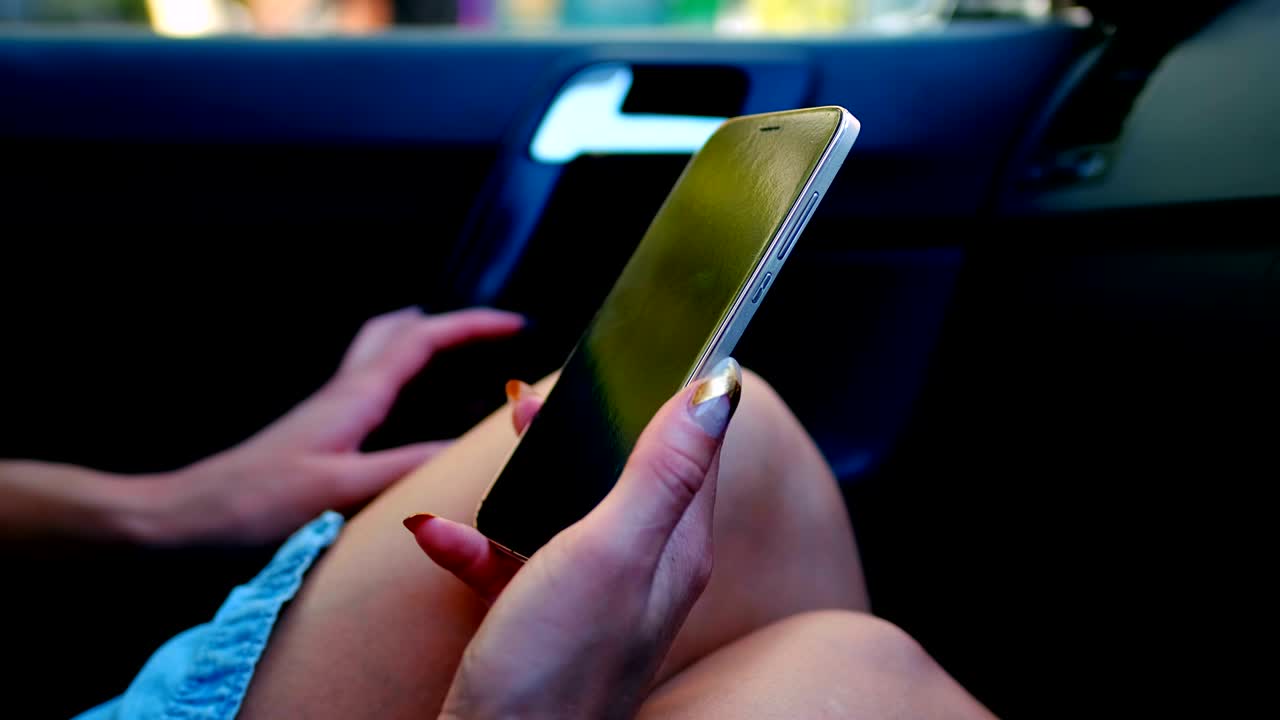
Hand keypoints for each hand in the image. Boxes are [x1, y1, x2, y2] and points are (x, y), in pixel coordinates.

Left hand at [143, 306, 523, 544]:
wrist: (190, 518)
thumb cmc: (256, 504)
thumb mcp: (340, 490)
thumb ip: (404, 467)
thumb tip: (464, 449)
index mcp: (355, 397)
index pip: (423, 340)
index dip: (472, 325)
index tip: (517, 323)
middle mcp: (344, 393)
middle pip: (400, 331)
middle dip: (449, 322)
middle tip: (491, 332)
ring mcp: (330, 409)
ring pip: (381, 350)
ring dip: (422, 339)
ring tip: (459, 350)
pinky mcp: (321, 430)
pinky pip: (372, 383)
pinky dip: (403, 373)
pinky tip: (410, 404)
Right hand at [404, 358, 742, 719]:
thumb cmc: (557, 668)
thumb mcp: (612, 551)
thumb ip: (664, 470)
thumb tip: (719, 388)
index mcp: (674, 547)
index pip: (694, 448)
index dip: (674, 394)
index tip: (650, 344)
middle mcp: (642, 570)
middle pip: (625, 471)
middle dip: (584, 428)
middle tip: (542, 396)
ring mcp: (590, 597)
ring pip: (565, 508)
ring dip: (529, 474)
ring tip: (502, 438)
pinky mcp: (541, 619)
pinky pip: (512, 559)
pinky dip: (478, 541)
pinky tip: (441, 537)